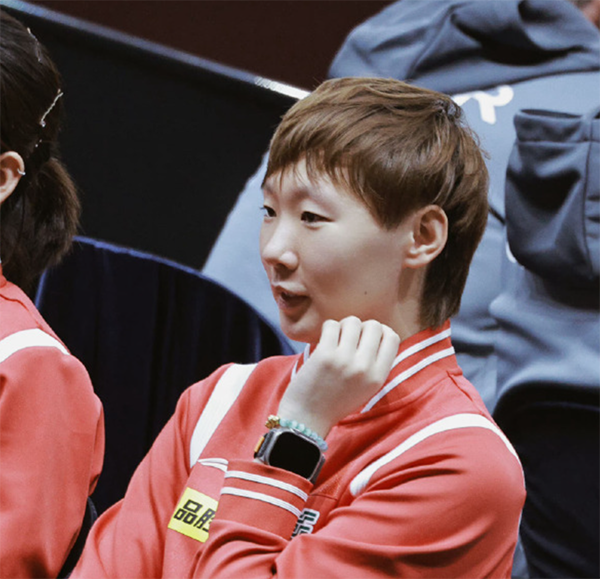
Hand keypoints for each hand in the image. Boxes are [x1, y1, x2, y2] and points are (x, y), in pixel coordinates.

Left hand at [277, 316, 399, 439]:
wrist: (307, 418)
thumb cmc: (335, 401)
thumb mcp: (366, 389)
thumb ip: (375, 364)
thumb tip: (379, 331)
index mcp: (378, 377)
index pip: (392, 337)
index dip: (381, 331)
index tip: (368, 336)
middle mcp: (364, 368)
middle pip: (374, 325)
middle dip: (361, 327)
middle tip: (349, 338)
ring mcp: (344, 360)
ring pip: (352, 321)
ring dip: (343, 326)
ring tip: (336, 338)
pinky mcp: (324, 355)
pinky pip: (331, 325)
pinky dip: (327, 328)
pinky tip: (324, 340)